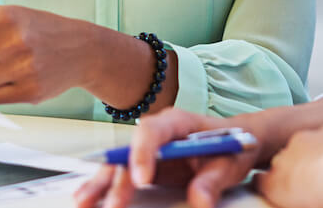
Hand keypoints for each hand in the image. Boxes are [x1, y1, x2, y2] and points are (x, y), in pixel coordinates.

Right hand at [73, 108, 260, 207]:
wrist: (238, 142)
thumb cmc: (232, 147)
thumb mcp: (230, 162)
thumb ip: (213, 180)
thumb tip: (200, 200)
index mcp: (177, 123)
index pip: (152, 131)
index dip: (143, 154)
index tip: (142, 180)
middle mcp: (157, 134)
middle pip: (128, 150)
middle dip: (115, 176)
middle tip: (110, 203)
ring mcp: (149, 150)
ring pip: (119, 164)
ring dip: (101, 183)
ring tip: (83, 201)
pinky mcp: (147, 166)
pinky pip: (123, 175)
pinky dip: (108, 188)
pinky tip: (92, 199)